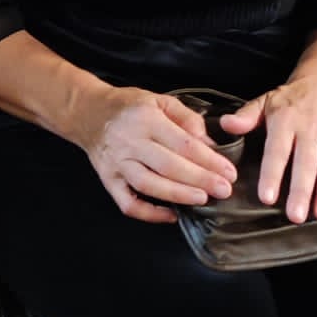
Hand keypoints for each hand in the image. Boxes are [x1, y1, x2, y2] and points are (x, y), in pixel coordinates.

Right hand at [78, 86, 236, 223]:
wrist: (88, 113)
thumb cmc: (129, 107)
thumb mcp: (160, 100)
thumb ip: (187, 118)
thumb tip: (209, 143)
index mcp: (146, 119)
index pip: (183, 143)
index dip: (209, 160)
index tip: (228, 171)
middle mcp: (130, 142)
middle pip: (168, 166)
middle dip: (200, 180)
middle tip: (223, 190)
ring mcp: (117, 163)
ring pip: (149, 185)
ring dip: (178, 195)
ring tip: (202, 199)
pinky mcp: (108, 180)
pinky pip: (128, 204)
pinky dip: (149, 214)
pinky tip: (172, 215)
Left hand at [220, 81, 316, 223]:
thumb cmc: (287, 99)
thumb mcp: (263, 102)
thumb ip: (246, 116)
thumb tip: (226, 125)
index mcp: (285, 121)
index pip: (277, 151)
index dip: (272, 174)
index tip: (267, 197)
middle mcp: (309, 130)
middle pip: (306, 163)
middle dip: (302, 191)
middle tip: (296, 217)